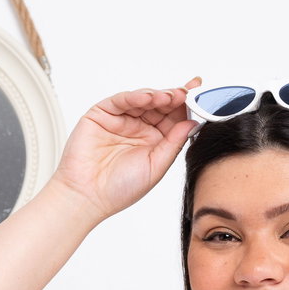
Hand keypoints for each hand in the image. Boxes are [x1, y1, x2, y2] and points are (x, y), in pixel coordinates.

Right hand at [51, 79, 203, 222]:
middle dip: (175, 97)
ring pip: (143, 99)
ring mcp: (121, 119)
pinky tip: (148, 98)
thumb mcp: (156, 166)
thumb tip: (193, 123)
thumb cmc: (120, 189)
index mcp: (154, 141)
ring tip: (170, 97)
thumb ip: (174, 143)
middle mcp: (139, 128)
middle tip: (187, 93)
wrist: (88, 196)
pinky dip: (135, 97)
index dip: (187, 106)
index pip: (173, 118)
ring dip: (158, 95)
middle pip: (160, 105)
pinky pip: (121, 100)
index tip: (200, 95)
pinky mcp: (102, 113)